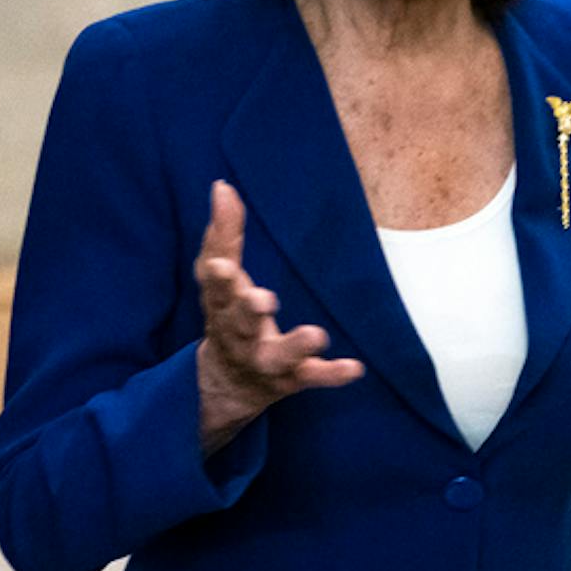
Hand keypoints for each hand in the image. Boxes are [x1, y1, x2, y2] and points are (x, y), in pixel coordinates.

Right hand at [194, 180, 363, 453]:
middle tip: (262, 300)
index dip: (218, 279)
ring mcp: (266, 360)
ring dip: (295, 345)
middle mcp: (239, 335)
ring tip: (316, 334)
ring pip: (277, 356)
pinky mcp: (292, 378)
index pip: (216, 290)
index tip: (221, 266)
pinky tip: (355, 367)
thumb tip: (222, 185)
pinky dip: (332, 374)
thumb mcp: (220, 279)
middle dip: (249, 311)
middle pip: (240, 323)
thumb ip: (223, 234)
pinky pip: (312, 377)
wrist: (226, 384)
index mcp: (221, 307)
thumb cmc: (226, 315)